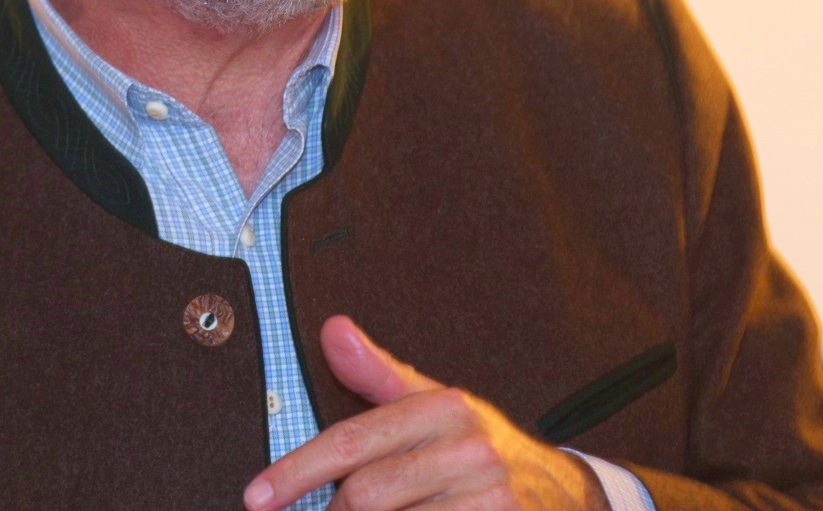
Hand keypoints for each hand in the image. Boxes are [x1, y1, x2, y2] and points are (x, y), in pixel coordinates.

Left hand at [245, 315, 606, 510]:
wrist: (566, 495)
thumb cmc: (483, 451)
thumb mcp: (437, 404)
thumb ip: (379, 374)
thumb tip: (331, 329)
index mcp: (445, 408)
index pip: (351, 443)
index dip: (295, 473)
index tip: (256, 497)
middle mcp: (470, 449)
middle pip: (365, 495)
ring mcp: (490, 497)